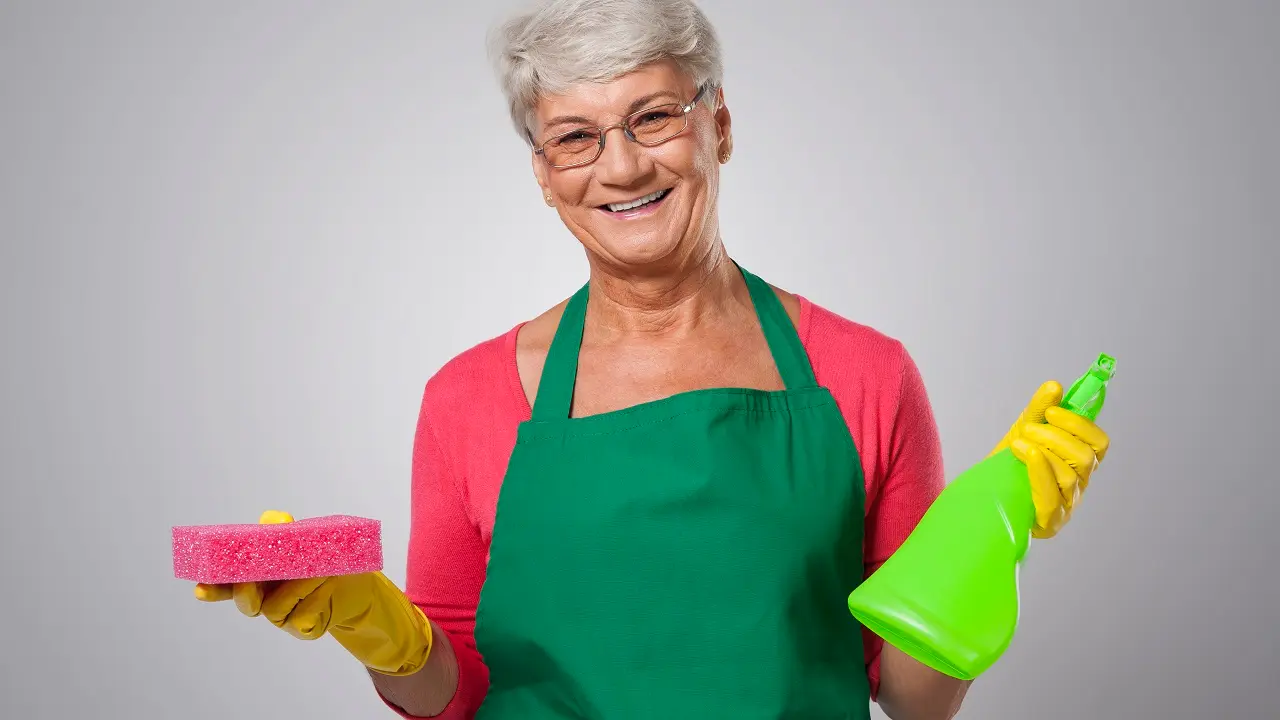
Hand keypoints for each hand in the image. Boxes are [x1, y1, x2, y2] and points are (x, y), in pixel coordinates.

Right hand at [194, 510, 433, 675]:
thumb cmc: (322, 557)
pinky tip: (328, 585)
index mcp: (258, 578)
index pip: (227, 584)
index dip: (212, 587)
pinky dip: (316, 598)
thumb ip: (282, 526)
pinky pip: (302, 618)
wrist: (357, 581)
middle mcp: (265, 599)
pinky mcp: (304, 629)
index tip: (200, 588)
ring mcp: (284, 618)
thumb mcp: (304, 536)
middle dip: (244, 593)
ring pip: (275, 608)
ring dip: (295, 586)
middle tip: (248, 580)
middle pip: (245, 604)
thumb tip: (276, 523)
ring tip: (319, 569)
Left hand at [991, 381, 1110, 538]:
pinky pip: (1052, 497)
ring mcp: (1066, 508)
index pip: (1099, 444)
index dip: (1079, 424)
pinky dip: (1039, 469)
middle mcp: (1078, 487)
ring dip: (1043, 450)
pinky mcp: (1049, 523)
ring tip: (1018, 443)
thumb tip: (1054, 386)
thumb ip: (1038, 411)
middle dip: (1056, 436)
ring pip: (1070, 475)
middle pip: (1086, 458)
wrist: (979, 494)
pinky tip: (1023, 453)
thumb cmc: (1007, 465)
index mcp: (1080, 464)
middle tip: (1028, 428)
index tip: (1051, 411)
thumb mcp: (1022, 433)